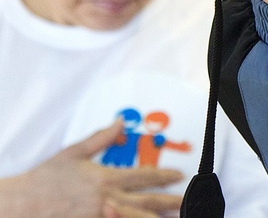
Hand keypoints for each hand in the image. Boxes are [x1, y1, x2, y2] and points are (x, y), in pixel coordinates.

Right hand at [0, 120, 182, 217]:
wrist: (19, 205)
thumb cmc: (44, 180)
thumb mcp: (74, 153)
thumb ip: (101, 138)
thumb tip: (119, 123)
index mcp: (106, 179)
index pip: (144, 176)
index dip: (164, 176)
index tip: (180, 176)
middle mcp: (107, 201)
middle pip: (146, 203)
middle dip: (169, 202)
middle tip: (185, 202)